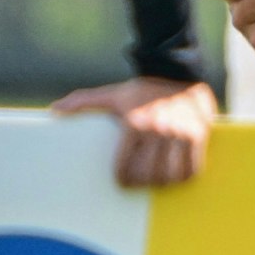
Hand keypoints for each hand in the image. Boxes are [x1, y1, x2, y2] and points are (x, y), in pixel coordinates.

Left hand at [52, 76, 214, 187]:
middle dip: (141, 182)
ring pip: (170, 176)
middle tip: (138, 180)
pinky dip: (184, 176)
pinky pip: (192, 169)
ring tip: (156, 178)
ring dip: (162, 182)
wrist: (176, 71)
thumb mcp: (111, 94)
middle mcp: (158, 130)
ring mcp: (180, 134)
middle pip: (148, 175)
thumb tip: (55, 110)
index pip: (125, 168)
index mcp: (134, 124)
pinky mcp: (198, 135)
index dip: (121, 179)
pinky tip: (176, 173)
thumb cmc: (139, 89)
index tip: (121, 179)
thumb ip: (84, 102)